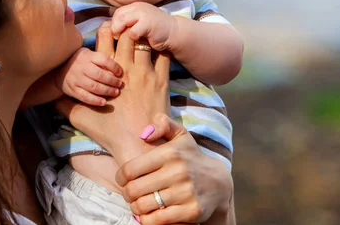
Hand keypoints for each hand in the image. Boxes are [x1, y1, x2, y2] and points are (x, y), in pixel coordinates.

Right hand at [55, 47, 122, 105]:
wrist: (59, 70)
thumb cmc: (81, 62)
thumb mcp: (89, 54)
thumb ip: (101, 59)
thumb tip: (120, 67)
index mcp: (87, 56)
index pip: (103, 60)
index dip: (114, 66)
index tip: (121, 73)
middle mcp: (81, 67)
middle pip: (99, 75)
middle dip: (112, 81)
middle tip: (120, 85)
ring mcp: (76, 79)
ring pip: (93, 86)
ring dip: (106, 91)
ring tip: (115, 92)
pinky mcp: (73, 90)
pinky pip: (85, 97)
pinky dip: (95, 100)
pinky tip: (104, 102)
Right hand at [56, 22, 170, 162]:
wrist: (138, 145)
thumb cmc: (109, 133)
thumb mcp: (80, 118)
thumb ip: (65, 105)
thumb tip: (53, 98)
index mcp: (107, 71)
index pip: (105, 36)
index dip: (107, 29)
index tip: (109, 31)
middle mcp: (126, 67)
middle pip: (127, 34)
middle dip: (127, 29)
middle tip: (128, 31)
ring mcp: (146, 72)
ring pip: (145, 42)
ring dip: (143, 39)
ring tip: (143, 39)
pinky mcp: (162, 81)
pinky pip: (164, 57)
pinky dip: (161, 51)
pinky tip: (159, 52)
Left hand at [110, 2, 177, 50]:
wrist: (175, 32)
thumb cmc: (155, 31)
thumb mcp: (140, 23)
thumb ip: (128, 23)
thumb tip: (110, 30)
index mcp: (135, 7)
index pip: (118, 13)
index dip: (113, 23)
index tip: (114, 33)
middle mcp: (138, 8)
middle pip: (118, 16)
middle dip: (114, 27)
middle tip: (115, 37)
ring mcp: (144, 15)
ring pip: (123, 21)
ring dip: (119, 32)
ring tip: (122, 40)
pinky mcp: (149, 25)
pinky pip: (133, 32)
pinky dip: (132, 38)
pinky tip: (136, 42)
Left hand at [117, 114, 233, 224]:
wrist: (218, 183)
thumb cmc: (191, 158)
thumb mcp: (180, 135)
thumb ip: (163, 124)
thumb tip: (144, 133)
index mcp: (170, 153)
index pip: (130, 169)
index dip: (121, 177)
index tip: (122, 179)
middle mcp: (177, 172)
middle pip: (134, 190)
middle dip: (127, 193)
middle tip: (130, 193)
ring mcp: (185, 193)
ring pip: (143, 206)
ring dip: (136, 207)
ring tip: (138, 203)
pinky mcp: (191, 211)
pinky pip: (157, 220)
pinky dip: (147, 220)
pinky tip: (149, 214)